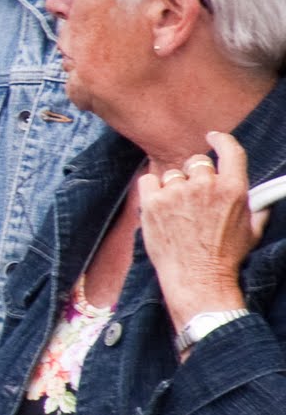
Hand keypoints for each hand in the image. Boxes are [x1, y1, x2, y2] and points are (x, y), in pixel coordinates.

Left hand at [140, 131, 269, 325]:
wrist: (198, 278)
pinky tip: (160, 206)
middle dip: (195, 177)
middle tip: (194, 200)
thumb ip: (257, 207)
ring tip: (178, 212)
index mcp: (233, 188)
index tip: (213, 136)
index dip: (221, 140)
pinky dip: (152, 190)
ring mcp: (177, 193)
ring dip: (174, 187)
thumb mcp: (253, 230)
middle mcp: (205, 186)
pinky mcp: (153, 202)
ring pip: (172, 174)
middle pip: (196, 163)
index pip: (229, 150)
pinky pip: (149, 180)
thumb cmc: (226, 257)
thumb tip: (266, 198)